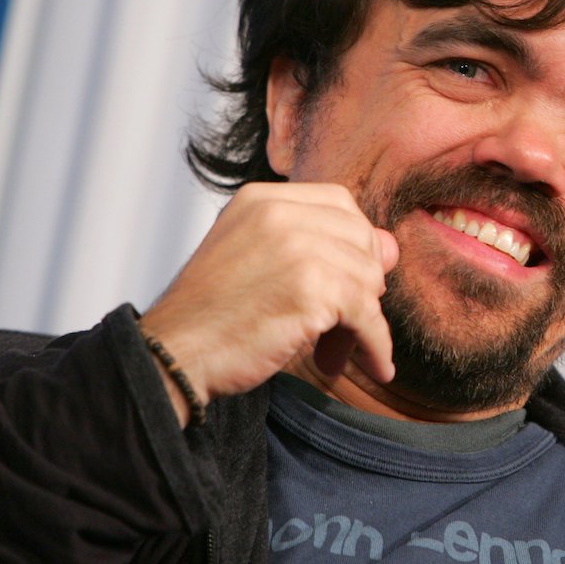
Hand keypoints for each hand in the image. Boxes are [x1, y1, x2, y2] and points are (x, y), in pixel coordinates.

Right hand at [139, 183, 398, 424]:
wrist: (173, 354)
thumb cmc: (212, 315)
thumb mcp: (258, 259)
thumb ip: (317, 245)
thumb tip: (391, 247)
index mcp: (261, 198)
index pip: (339, 203)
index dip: (354, 242)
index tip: (347, 279)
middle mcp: (280, 213)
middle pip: (361, 239)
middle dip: (362, 283)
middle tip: (343, 323)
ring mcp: (297, 248)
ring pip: (369, 280)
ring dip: (362, 322)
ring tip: (336, 351)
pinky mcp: (311, 290)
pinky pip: (368, 316)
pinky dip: (376, 344)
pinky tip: (376, 365)